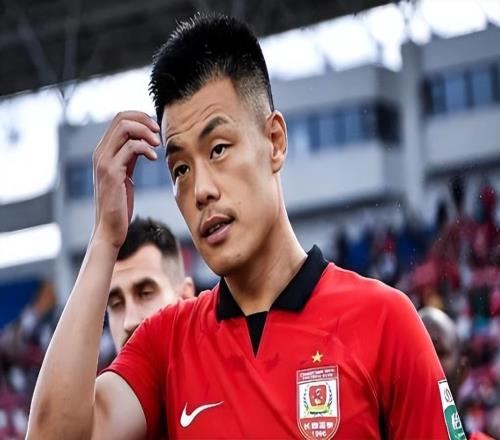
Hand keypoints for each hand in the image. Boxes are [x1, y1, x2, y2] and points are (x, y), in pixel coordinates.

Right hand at [91, 111, 159, 247]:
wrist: (110, 228)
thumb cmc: (119, 204)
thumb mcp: (125, 174)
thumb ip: (129, 157)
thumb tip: (143, 142)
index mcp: (103, 152)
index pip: (119, 119)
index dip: (139, 117)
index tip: (155, 129)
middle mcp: (100, 153)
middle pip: (121, 118)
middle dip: (144, 120)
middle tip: (158, 133)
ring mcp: (104, 162)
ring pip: (125, 128)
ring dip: (146, 132)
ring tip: (157, 144)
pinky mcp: (112, 172)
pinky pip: (131, 147)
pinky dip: (146, 148)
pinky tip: (154, 158)